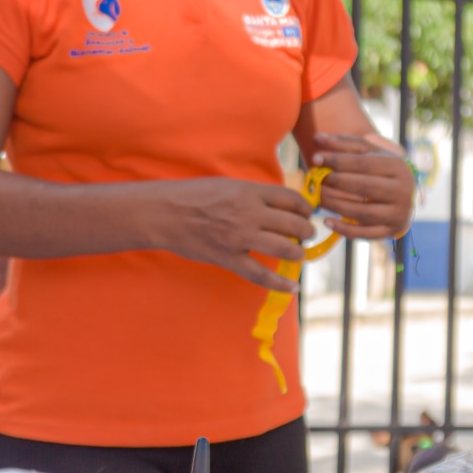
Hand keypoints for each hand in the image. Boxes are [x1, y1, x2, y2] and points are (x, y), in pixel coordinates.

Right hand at [142, 178, 316, 291]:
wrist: (164, 213)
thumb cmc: (193, 195)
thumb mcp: (228, 185)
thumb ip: (253, 194)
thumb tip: (278, 204)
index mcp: (249, 192)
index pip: (291, 198)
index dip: (306, 207)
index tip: (308, 213)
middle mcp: (249, 213)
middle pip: (293, 223)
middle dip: (306, 230)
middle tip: (307, 234)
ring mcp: (239, 237)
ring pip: (284, 248)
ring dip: (298, 252)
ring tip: (299, 253)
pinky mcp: (228, 258)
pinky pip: (261, 274)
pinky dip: (280, 283)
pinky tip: (293, 287)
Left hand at [309, 133, 413, 239]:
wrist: (404, 196)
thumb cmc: (380, 170)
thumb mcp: (368, 153)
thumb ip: (343, 144)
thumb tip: (317, 138)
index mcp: (398, 167)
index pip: (363, 163)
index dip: (337, 160)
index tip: (316, 158)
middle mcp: (402, 191)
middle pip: (363, 187)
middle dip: (335, 182)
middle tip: (315, 179)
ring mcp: (397, 214)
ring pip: (361, 211)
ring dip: (334, 205)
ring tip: (318, 196)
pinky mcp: (390, 231)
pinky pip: (363, 233)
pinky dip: (343, 229)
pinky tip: (326, 221)